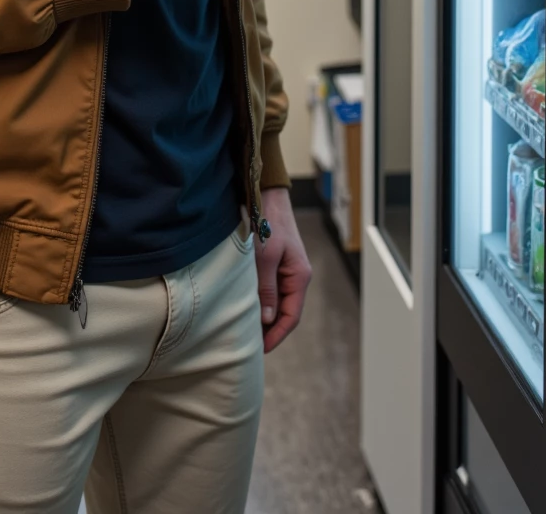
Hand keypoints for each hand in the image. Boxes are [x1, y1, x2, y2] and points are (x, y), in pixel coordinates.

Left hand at [254, 187, 311, 353]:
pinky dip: (261, 301)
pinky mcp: (276, 263)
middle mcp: (296, 276)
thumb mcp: (265, 257)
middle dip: (269, 330)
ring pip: (276, 301)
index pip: (290, 316)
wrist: (266, 195)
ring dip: (264, 316)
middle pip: (284, 312)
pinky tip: (247, 307)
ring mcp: (287, 270)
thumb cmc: (268, 223)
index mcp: (299, 276)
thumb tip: (266, 319)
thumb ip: (266, 287)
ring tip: (246, 330)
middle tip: (249, 344)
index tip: (260, 350)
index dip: (276, 336)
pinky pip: (270, 289)